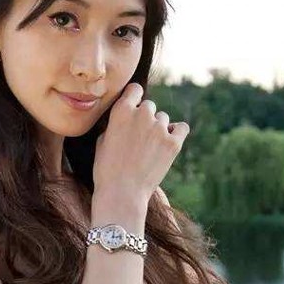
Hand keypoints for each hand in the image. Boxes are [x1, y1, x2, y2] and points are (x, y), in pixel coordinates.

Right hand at [93, 82, 188, 202]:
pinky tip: (169, 142)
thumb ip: (116, 124)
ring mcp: (159, 128)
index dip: (135, 98)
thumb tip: (126, 118)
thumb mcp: (102, 141)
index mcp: (121, 111)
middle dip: (145, 118)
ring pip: (163, 119)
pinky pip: (181, 128)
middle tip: (140, 138)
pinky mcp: (173, 143)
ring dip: (159, 128)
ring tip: (150, 148)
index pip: (135, 90)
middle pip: (149, 106)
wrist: (122, 193)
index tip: (135, 108)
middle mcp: (142, 114)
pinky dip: (177, 133)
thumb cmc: (107, 170)